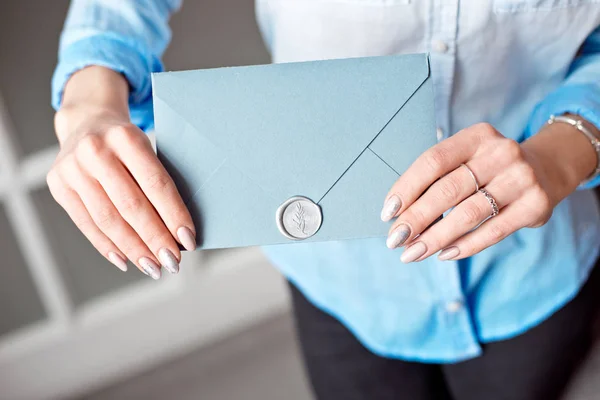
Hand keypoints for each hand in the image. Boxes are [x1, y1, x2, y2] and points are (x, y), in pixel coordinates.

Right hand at [47, 67, 195, 278]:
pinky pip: (86, 223)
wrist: (86, 122)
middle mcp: (95, 150)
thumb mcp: (146, 147)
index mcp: (126, 137)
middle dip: (155, 239)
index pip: (155, 184)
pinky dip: (108, 246)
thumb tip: (180, 231)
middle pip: (131, 205)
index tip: (188, 240)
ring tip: (153, 267)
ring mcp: (72, 168)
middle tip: (173, 262)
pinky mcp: (58, 185)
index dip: (174, 215)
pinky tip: (126, 260)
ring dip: (134, 249)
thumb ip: (158, 181)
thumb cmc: (127, 143)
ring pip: (108, 219)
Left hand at [380, 121, 597, 262]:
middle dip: (416, 218)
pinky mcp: (535, 205)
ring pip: (468, 213)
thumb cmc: (490, 168)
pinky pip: (493, 231)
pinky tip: (443, 254)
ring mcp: (520, 179)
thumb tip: (399, 215)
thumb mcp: (468, 158)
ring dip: (435, 237)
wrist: (548, 168)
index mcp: (476, 136)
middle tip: (395, 240)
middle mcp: (500, 153)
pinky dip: (464, 245)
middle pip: (447, 189)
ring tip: (413, 253)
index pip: (433, 161)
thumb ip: (439, 179)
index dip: (406, 188)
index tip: (387, 213)